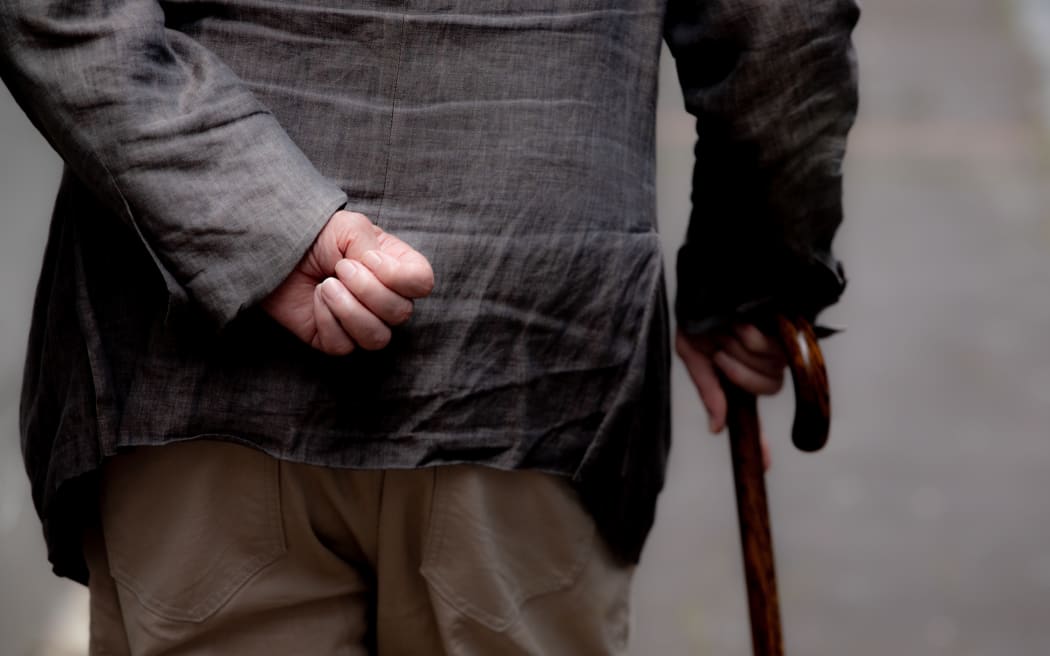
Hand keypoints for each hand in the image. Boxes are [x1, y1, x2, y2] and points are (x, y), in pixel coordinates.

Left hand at [262, 210, 433, 354]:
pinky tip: (317, 300)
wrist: (279, 251)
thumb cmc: (318, 237)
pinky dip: (327, 320)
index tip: (367, 257)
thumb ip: (372, 247)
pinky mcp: (337, 340)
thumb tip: (376, 271)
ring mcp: (364, 323)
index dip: (398, 276)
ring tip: (326, 286)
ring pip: (377, 337)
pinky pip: (345, 345)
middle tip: (339, 268)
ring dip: (348, 309)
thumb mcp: (350, 228)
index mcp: (398, 269)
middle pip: (401, 313)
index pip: (422, 283)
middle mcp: (388, 300)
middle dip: (366, 289)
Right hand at [675, 324, 785, 469]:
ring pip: (772, 368)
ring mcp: (779, 346)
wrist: (709, 276)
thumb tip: (717, 428)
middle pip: (767, 387)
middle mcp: (764, 364)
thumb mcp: (692, 352)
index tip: (762, 465)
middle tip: (722, 347)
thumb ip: (708, 389)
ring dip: (743, 350)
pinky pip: (776, 347)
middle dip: (740, 369)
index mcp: (741, 376)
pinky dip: (754, 337)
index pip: (754, 415)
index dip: (760, 443)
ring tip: (730, 327)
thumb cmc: (698, 315)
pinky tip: (742, 322)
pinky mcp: (788, 326)